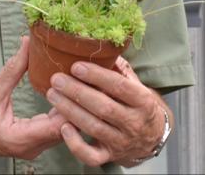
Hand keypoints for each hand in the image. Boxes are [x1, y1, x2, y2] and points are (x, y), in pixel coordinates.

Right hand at [0, 36, 65, 159]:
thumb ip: (14, 68)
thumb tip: (28, 43)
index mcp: (20, 139)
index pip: (57, 127)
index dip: (70, 105)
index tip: (75, 83)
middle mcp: (31, 148)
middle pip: (66, 130)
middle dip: (75, 104)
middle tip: (82, 79)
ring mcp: (34, 147)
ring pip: (64, 130)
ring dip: (71, 108)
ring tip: (76, 83)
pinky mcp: (35, 142)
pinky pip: (56, 129)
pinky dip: (62, 111)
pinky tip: (65, 93)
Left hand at [45, 55, 166, 166]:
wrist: (151, 137)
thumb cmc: (138, 102)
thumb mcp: (136, 83)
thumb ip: (119, 67)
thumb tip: (100, 46)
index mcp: (143, 101)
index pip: (120, 86)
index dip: (97, 76)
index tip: (76, 66)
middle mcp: (134, 123)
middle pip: (104, 108)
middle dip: (77, 92)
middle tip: (56, 79)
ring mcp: (122, 142)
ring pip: (94, 128)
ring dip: (70, 111)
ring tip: (52, 94)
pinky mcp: (110, 157)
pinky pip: (91, 156)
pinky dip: (76, 144)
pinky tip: (63, 127)